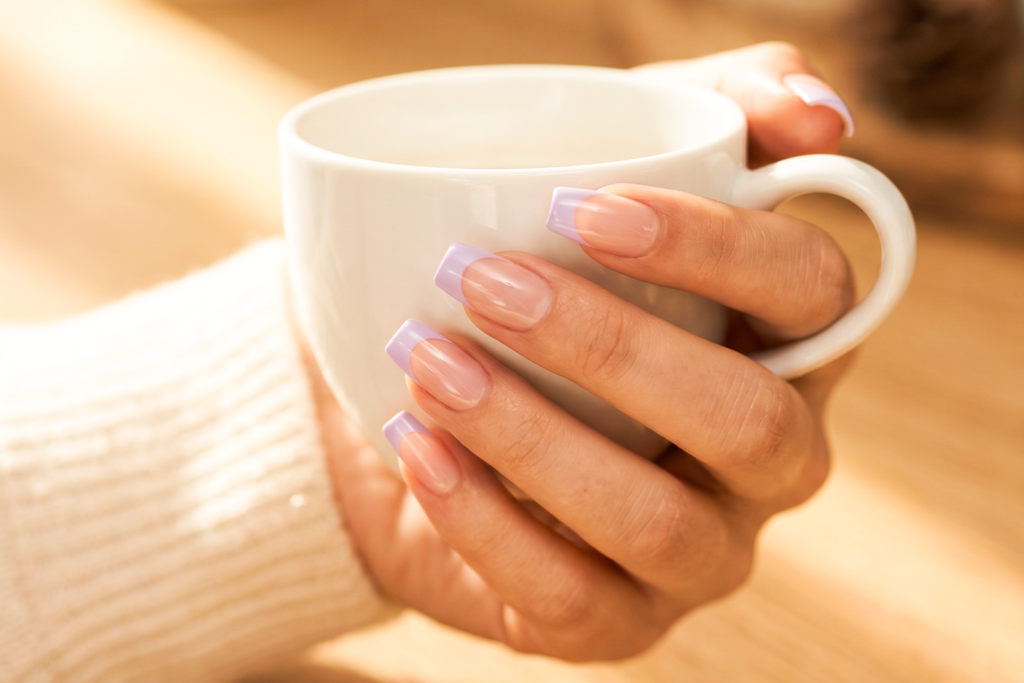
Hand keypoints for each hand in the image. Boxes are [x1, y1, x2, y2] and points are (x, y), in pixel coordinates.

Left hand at [306, 42, 855, 660]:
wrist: (445, 404)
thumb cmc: (548, 283)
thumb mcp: (622, 180)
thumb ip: (722, 119)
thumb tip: (816, 112)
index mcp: (786, 346)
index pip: (811, 292)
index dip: (714, 247)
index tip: (581, 207)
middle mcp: (768, 460)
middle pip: (749, 421)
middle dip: (613, 348)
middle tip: (484, 283)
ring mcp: (700, 553)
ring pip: (656, 522)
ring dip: (534, 438)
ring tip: (430, 364)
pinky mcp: (617, 621)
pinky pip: (571, 597)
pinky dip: (482, 519)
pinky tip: (417, 447)